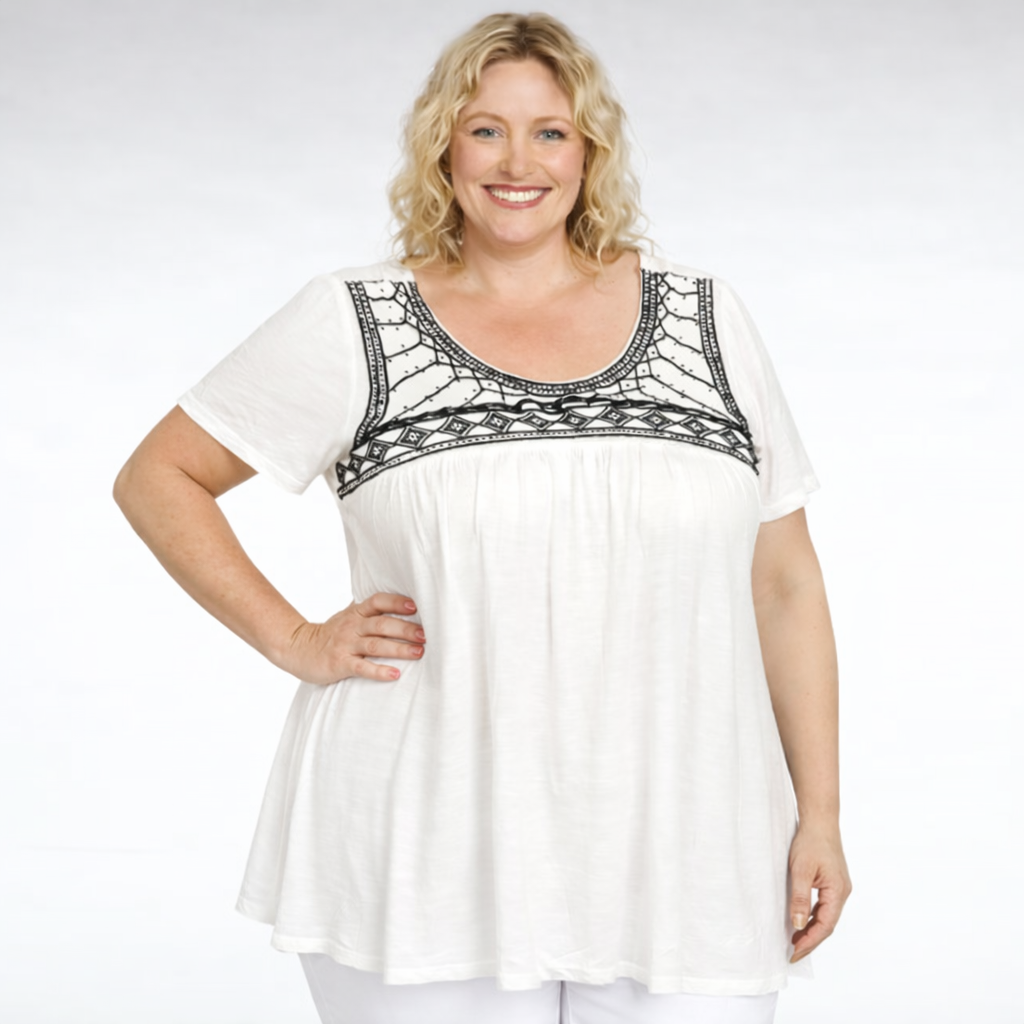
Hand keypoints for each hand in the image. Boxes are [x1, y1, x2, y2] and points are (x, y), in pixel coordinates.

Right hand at [281, 592, 424, 684]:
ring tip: (419, 653)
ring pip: (376, 645)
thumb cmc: (331, 633)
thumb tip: (400, 600)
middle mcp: (352, 626)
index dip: (397, 602)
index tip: (416, 606)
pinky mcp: (340, 663)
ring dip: (399, 649)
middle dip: (406, 629)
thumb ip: (369, 610)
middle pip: (382, 624)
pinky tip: (395, 674)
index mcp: (356, 612)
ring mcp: (346, 645)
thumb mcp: (348, 616)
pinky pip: (362, 667)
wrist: (298, 648)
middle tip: (426, 635)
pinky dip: (379, 671)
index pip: (378, 601)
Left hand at [788, 819, 851, 963]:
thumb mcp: (801, 870)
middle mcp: (842, 892)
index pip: (824, 926)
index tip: (794, 952)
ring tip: (795, 941)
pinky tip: (802, 920)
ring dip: (812, 929)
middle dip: (811, 940)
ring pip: (826, 916)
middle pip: (828, 925)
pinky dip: (814, 916)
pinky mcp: (834, 882)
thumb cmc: (810, 842)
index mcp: (838, 892)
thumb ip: (800, 899)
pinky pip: (825, 906)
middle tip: (793, 953)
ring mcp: (839, 887)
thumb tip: (798, 925)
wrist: (819, 820)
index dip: (809, 942)